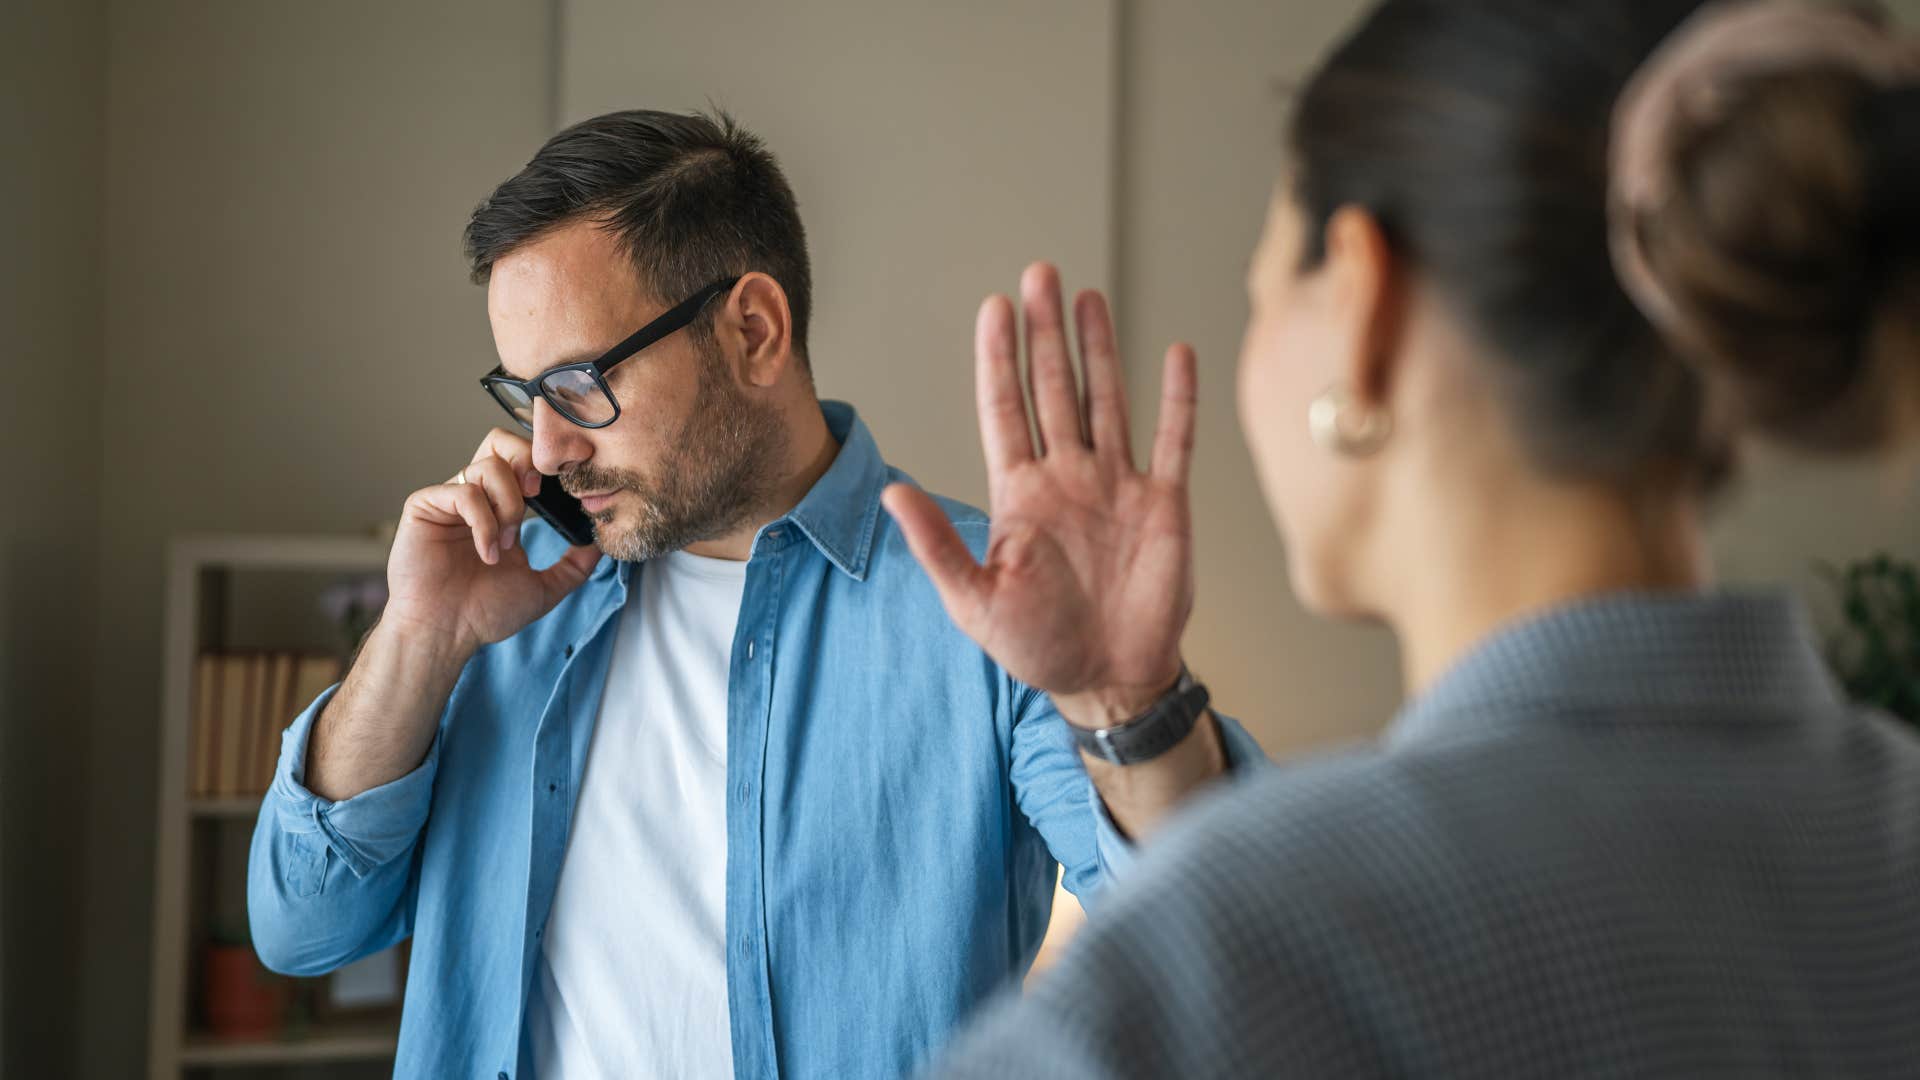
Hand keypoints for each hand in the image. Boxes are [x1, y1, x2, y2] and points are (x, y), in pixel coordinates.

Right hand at [381, 428, 601, 655]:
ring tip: (506, 544)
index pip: (522, 461)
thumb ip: (573, 566)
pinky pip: (463, 491)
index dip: (546, 466)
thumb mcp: (542, 588)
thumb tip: (599, 544)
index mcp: (499, 508)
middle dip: (526, 462)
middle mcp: (474, 497)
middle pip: (500, 442)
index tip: (567, 488)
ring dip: (508, 505)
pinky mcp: (424, 506)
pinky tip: (487, 552)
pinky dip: (484, 521)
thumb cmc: (483, 614)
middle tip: (537, 494)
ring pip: (488, 466)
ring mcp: (448, 500)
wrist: (445, 635)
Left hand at [883, 263, 1197, 726]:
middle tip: (1039, 274)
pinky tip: (1175, 354)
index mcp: (1020, 495)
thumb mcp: (975, 601)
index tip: (994, 308)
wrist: (1108, 680)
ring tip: (1087, 296)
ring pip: (1106, 400)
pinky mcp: (1164, 504)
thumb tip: (892, 493)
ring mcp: (1117, 486)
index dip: (1000, 359)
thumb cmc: (1037, 646)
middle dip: (1045, 333)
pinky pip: (1174, 440)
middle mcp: (1068, 478)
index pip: (1005, 410)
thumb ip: (938, 545)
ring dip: (1099, 349)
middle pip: (1054, 389)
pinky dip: (1176, 398)